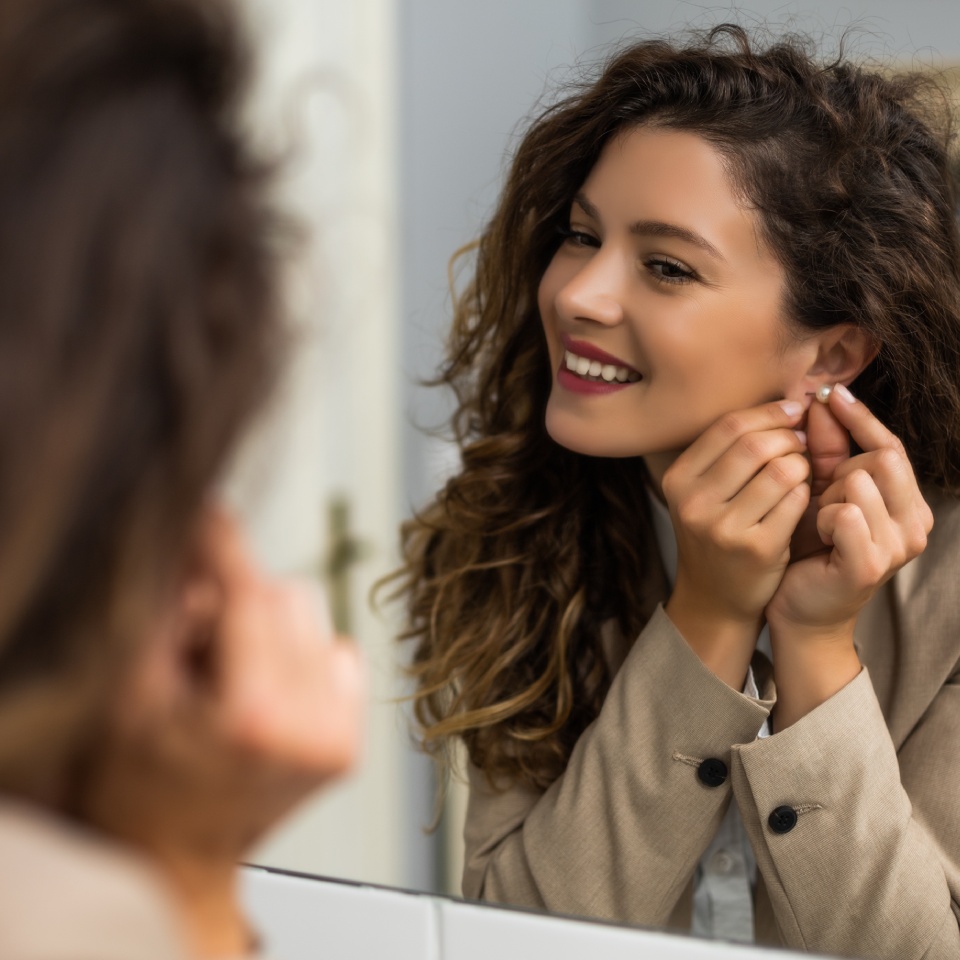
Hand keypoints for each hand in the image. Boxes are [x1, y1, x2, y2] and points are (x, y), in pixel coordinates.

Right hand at [82, 507, 364, 956]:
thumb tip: (195, 544)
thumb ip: (164, 615)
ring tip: (227, 672)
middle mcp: (311, 724)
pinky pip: (336, 653)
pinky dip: (300, 654)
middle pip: (287, 598)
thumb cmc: (143, 789)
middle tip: (197, 635)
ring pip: (314, 619)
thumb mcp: (131, 696)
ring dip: (268, 624)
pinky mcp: (350, 741)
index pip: (250, 594)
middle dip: (238, 598)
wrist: (178, 860)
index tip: (212, 512)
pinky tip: (263, 688)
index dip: (226, 546)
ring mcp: (338, 735)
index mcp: (254, 715)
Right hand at [661, 400, 809, 685]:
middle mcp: (694, 502)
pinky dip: (806, 492)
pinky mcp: (756, 548)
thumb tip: (787, 401)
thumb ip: (731, 450)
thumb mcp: (704, 491)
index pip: (729, 426)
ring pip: (780, 469)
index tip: (794, 411)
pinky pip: (795, 500)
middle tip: (802, 443)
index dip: (769, 412)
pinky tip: (803, 498)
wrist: (715, 598)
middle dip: (789, 437)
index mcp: (678, 479)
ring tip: (802, 471)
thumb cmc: (718, 533)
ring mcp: (723, 527)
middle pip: (755, 444)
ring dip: (802, 464)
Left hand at [768, 384, 931, 632]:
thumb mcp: (820, 492)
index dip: (860, 417)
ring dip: (826, 497)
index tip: (830, 393)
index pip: (891, 445)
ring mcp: (898, 546)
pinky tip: (815, 536)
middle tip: (819, 497)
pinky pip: (845, 513)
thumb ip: (826, 450)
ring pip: (860, 483)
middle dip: (838, 470)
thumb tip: (821, 399)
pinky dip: (822, 518)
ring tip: (816, 522)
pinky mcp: (871, 564)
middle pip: (879, 458)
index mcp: (908, 502)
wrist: (798, 608)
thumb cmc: (809, 548)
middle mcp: (915, 523)